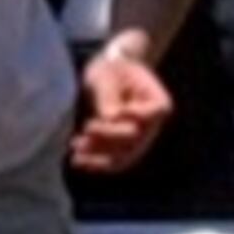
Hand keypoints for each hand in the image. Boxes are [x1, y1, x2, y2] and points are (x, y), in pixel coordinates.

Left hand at [69, 33, 173, 174]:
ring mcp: (141, 142)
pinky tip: (78, 161)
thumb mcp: (107, 74)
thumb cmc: (111, 71)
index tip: (120, 111)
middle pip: (134, 138)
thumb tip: (109, 118)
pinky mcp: (126, 150)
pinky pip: (114, 162)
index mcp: (158, 101)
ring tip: (75, 151)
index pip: (154, 113)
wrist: (109, 80)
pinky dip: (96, 163)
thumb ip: (109, 94)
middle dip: (109, 136)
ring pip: (122, 156)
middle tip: (86, 127)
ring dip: (98, 156)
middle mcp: (153, 126)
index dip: (138, 116)